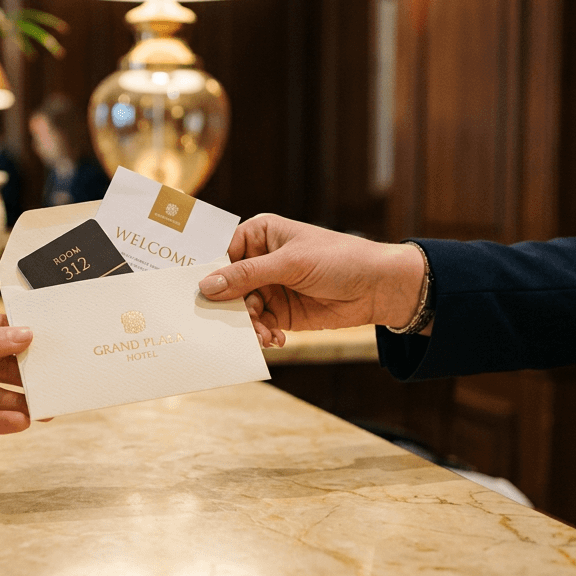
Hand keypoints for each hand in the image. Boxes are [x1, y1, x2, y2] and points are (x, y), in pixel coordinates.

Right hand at [197, 214, 425, 346]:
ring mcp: (268, 287)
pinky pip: (258, 325)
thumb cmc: (338, 259)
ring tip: (263, 335)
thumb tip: (207, 286)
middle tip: (234, 322)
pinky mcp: (279, 312)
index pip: (222, 252)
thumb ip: (247, 275)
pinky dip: (262, 335)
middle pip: (227, 285)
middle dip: (229, 306)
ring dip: (247, 325)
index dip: (208, 272)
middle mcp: (259, 260)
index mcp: (259, 235)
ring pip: (240, 309)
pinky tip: (275, 341)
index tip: (196, 293)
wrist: (378, 287)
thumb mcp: (290, 263)